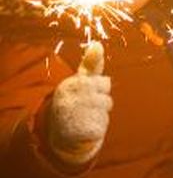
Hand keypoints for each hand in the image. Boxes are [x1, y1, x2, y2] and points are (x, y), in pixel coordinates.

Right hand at [47, 41, 111, 164]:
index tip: (89, 93)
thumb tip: (97, 44)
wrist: (60, 134)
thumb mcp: (79, 82)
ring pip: (105, 111)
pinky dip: (98, 128)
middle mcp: (69, 98)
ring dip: (100, 115)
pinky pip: (102, 126)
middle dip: (102, 102)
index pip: (103, 82)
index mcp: (69, 85)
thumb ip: (90, 65)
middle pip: (107, 97)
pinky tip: (87, 128)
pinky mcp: (79, 130)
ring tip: (85, 117)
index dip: (100, 89)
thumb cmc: (74, 103)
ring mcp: (73, 114)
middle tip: (88, 107)